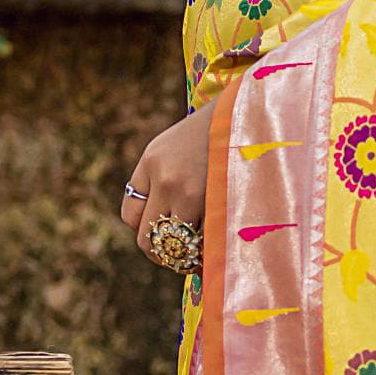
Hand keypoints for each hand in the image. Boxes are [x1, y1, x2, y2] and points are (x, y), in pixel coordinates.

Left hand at [119, 97, 215, 259]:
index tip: (157, 236)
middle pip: (147, 238)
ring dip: (185, 255)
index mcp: (150, 163)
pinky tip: (215, 246)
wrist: (245, 116)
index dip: (142, 231)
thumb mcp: (171, 148)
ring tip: (198, 255)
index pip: (130, 216)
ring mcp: (190, 192)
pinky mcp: (216, 201)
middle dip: (160, 254)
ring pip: (176, 245)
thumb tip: (155, 231)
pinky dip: (207, 250)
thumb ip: (155, 181)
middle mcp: (165, 179)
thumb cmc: (209, 135)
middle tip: (175, 258)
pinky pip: (203, 241)